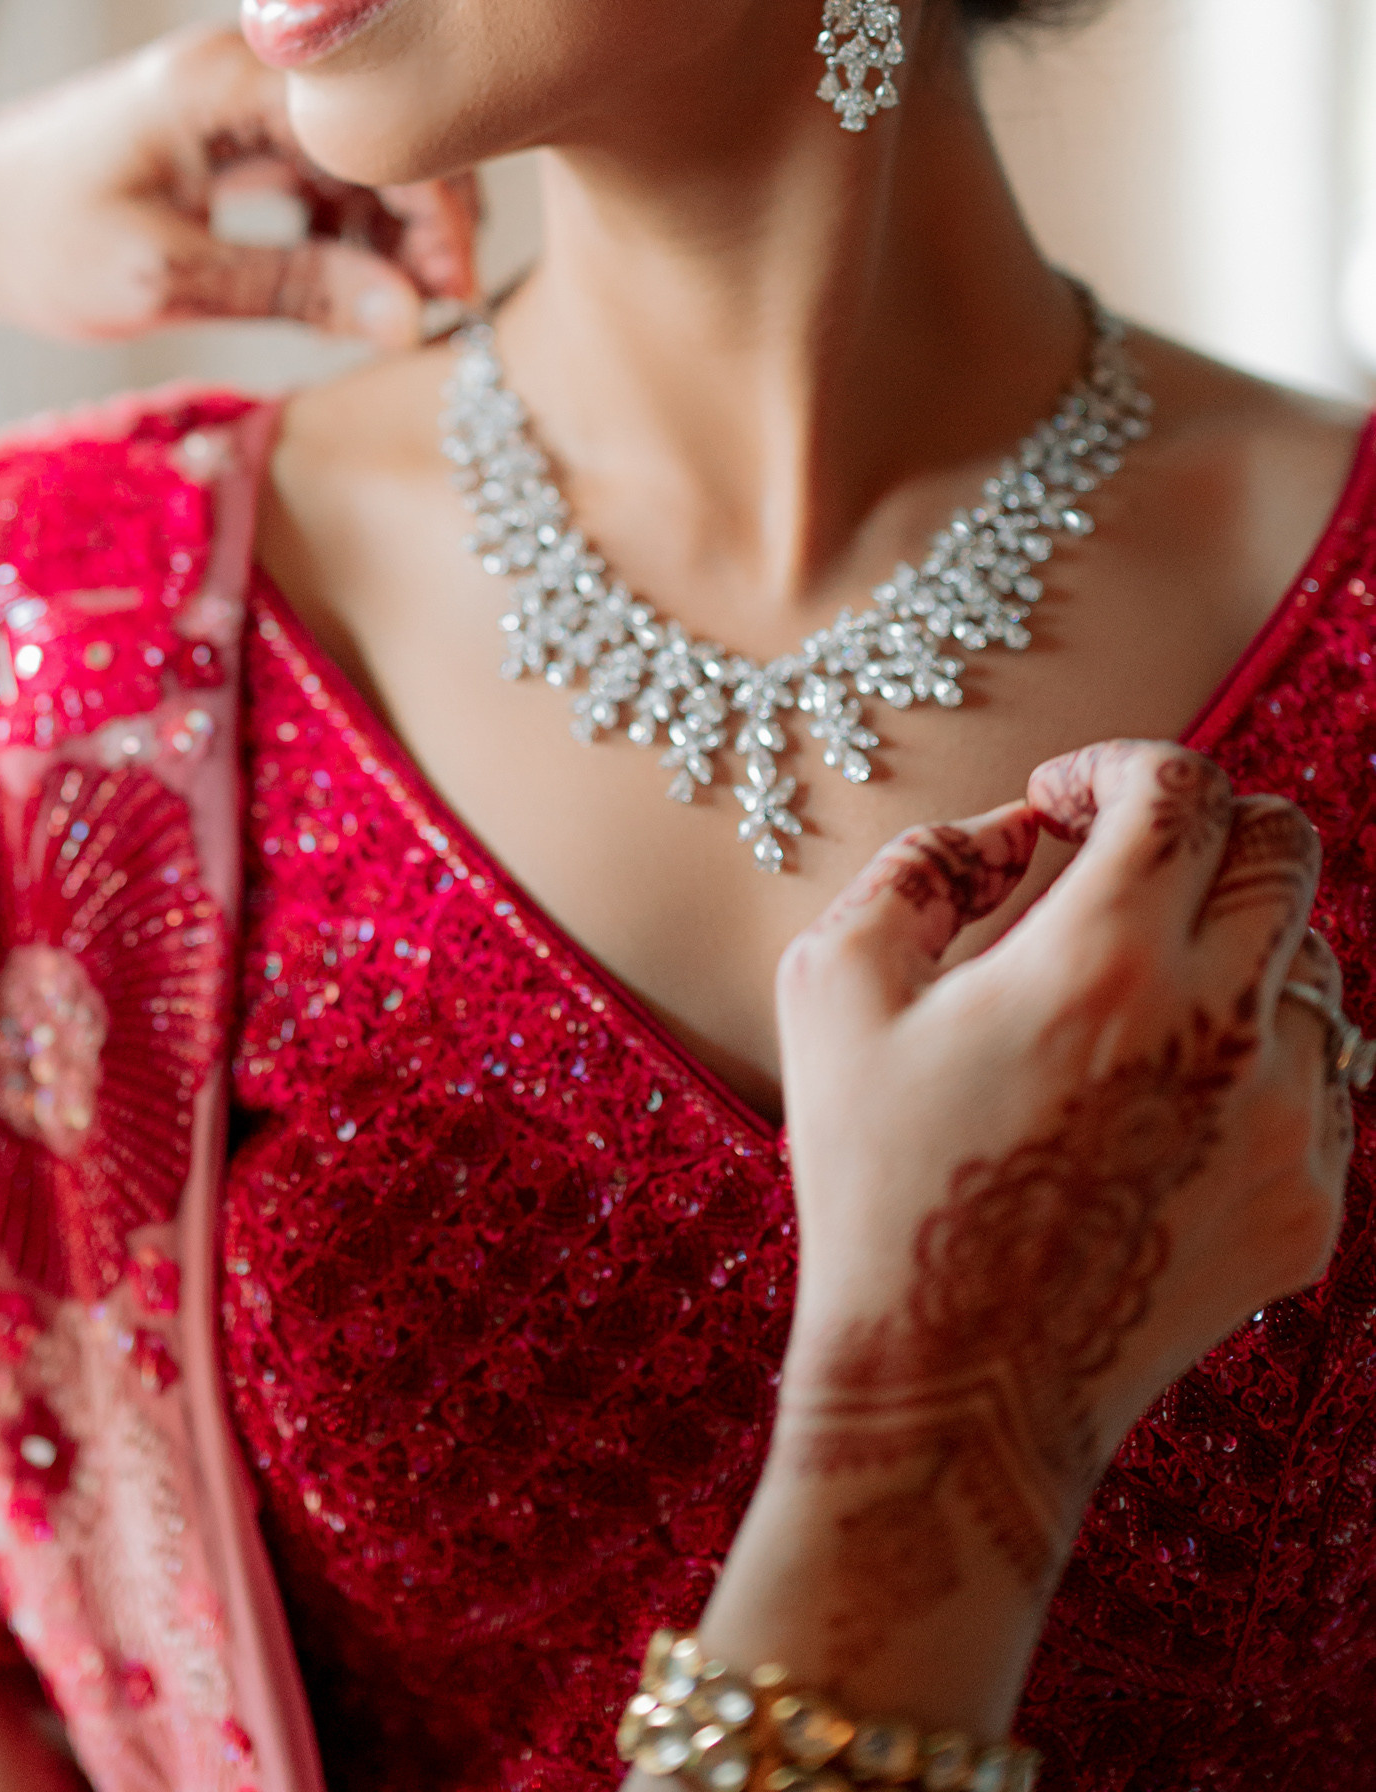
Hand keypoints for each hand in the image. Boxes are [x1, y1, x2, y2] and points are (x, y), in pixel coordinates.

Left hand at [0, 24, 477, 346]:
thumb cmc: (31, 245)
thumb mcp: (164, 278)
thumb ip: (292, 289)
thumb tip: (413, 319)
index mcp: (222, 78)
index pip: (371, 123)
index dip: (433, 205)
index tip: (456, 291)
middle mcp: (235, 67)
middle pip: (372, 131)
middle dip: (420, 219)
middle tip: (442, 311)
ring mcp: (227, 97)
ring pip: (349, 156)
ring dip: (383, 230)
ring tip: (399, 314)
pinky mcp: (216, 134)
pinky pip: (310, 172)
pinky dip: (338, 229)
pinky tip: (347, 293)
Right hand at [696, 740, 1349, 1730]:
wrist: (960, 1391)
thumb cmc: (880, 1182)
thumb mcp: (834, 990)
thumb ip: (919, 870)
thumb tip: (1009, 835)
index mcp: (1106, 957)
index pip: (1182, 787)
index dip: (1117, 767)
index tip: (1063, 803)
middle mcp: (1223, 1026)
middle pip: (1287, 849)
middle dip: (1205, 827)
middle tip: (1127, 864)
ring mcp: (1285, 1121)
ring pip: (1315, 961)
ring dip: (1234, 941)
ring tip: (1136, 993)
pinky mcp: (1310, 1204)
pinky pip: (1323, 1077)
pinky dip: (1257, 1052)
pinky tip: (1162, 1096)